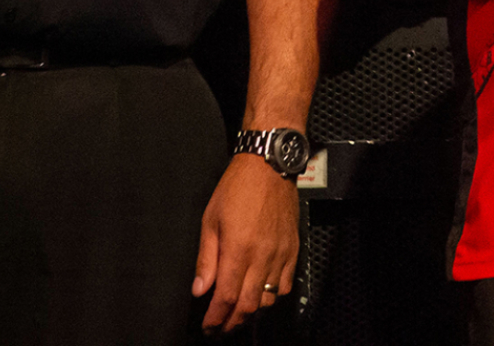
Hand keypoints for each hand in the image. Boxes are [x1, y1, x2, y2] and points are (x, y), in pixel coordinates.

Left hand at [194, 155, 297, 332]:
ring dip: (252, 312)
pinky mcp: (293, 249)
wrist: (269, 166)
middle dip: (232, 323)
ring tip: (239, 314)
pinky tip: (261, 294)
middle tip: (221, 328)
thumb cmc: (238, 187)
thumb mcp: (211, 220)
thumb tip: (200, 288)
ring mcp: (280, 253)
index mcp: (238, 249)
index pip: (226, 298)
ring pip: (269, 299)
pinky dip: (273, 297)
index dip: (216, 318)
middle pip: (249, 306)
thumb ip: (206, 258)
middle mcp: (262, 255)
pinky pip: (285, 285)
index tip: (209, 326)